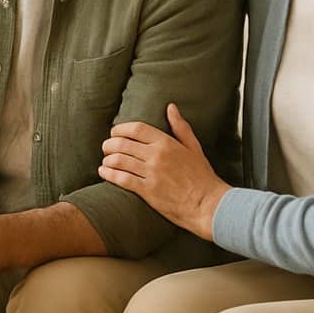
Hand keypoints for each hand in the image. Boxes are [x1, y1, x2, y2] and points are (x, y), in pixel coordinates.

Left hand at [100, 103, 229, 239]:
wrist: (209, 204)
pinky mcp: (147, 191)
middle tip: (106, 148)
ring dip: (107, 159)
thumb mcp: (194, 148)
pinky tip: (104, 172)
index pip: (135, 129)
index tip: (114, 133)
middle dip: (109, 144)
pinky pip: (121, 179)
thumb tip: (171, 107)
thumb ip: (181, 127)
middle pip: (122, 144)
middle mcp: (156, 156)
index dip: (120, 129)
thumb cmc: (202, 177)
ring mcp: (151, 173)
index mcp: (167, 143)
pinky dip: (109, 174)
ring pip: (119, 160)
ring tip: (105, 161)